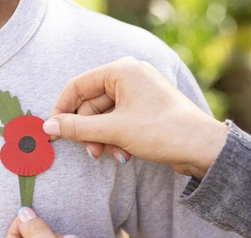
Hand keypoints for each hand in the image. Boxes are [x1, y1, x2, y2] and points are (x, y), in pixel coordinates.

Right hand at [43, 57, 227, 177]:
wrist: (202, 148)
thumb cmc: (163, 131)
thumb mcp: (114, 130)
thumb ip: (78, 127)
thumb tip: (48, 126)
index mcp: (122, 70)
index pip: (78, 86)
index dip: (62, 109)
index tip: (52, 130)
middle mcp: (129, 77)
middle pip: (91, 104)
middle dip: (89, 131)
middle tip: (91, 152)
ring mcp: (137, 93)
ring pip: (103, 116)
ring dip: (102, 138)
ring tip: (111, 154)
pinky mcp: (144, 109)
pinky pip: (117, 121)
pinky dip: (115, 138)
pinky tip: (123, 153)